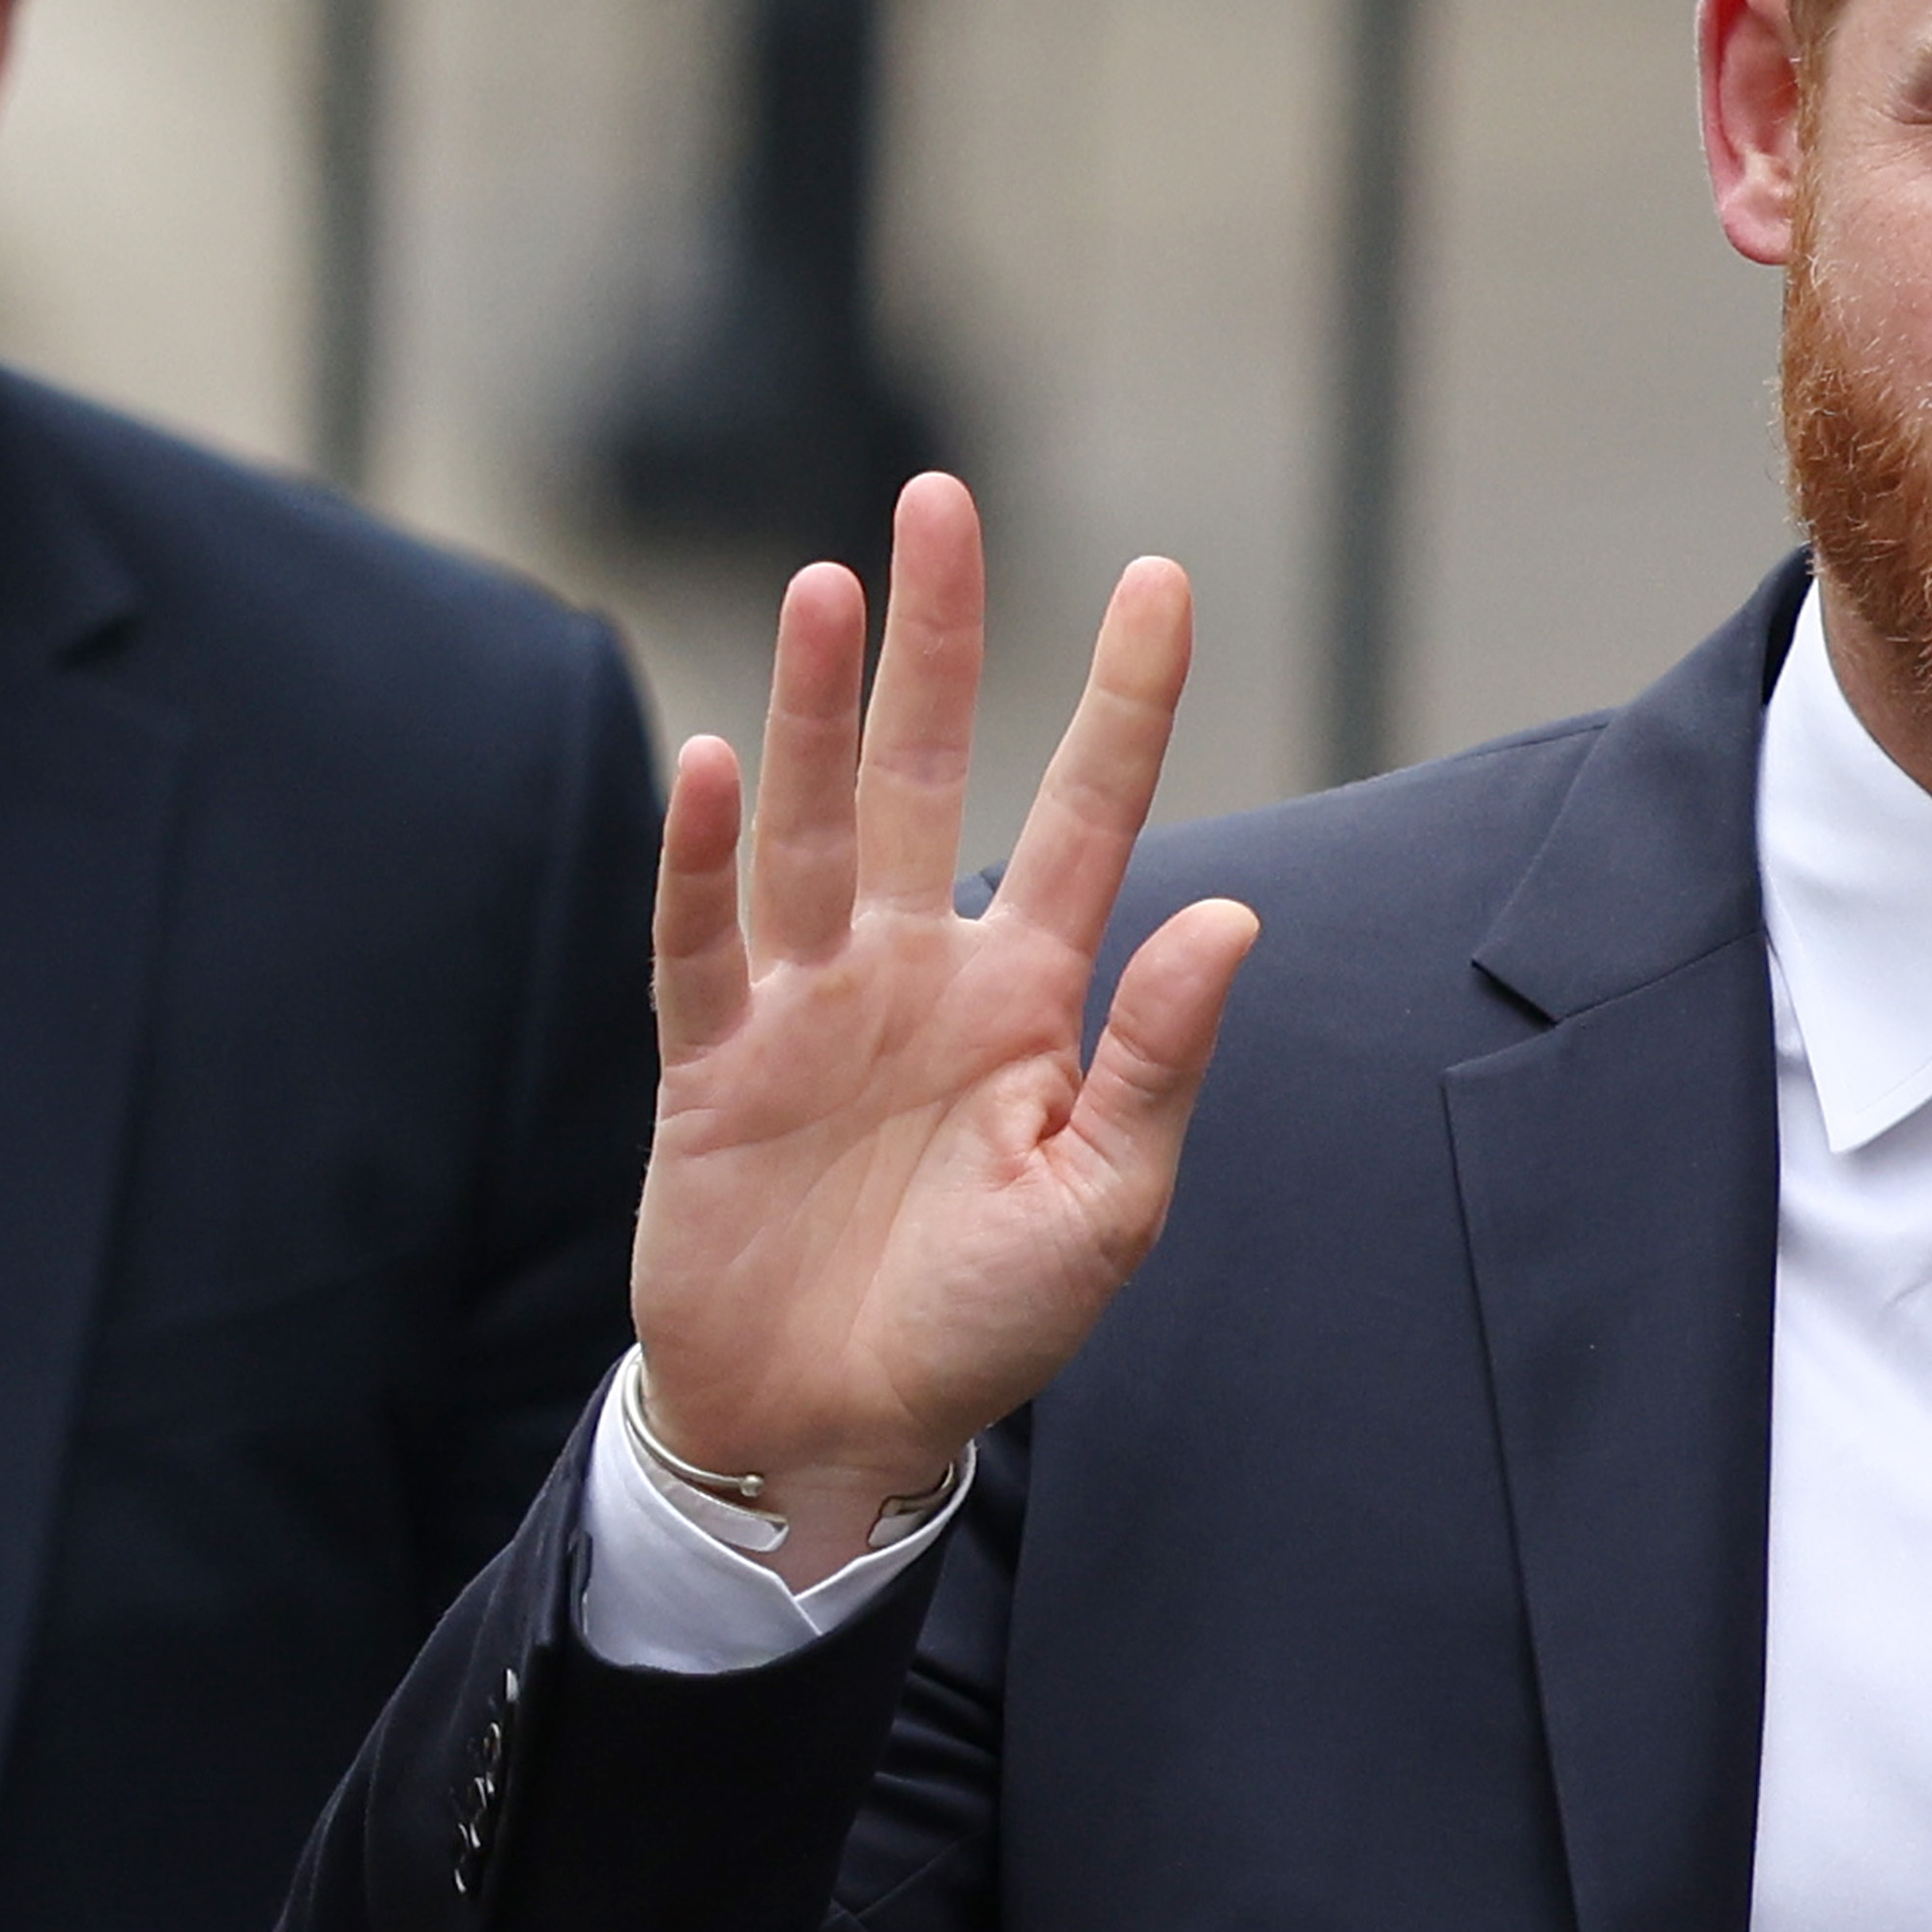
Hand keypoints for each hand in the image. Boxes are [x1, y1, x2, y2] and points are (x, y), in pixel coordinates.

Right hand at [631, 475, 1260, 1579]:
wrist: (838, 1433)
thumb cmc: (983, 1322)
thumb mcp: (1106, 1202)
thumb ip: (1158, 1056)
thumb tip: (1230, 911)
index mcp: (1029, 995)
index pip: (1091, 813)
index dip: (1123, 699)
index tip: (1163, 576)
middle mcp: (917, 970)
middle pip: (927, 770)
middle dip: (937, 639)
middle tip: (942, 497)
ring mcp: (807, 1007)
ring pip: (814, 826)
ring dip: (823, 709)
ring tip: (834, 585)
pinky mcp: (709, 1067)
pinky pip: (701, 944)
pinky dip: (704, 859)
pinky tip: (718, 759)